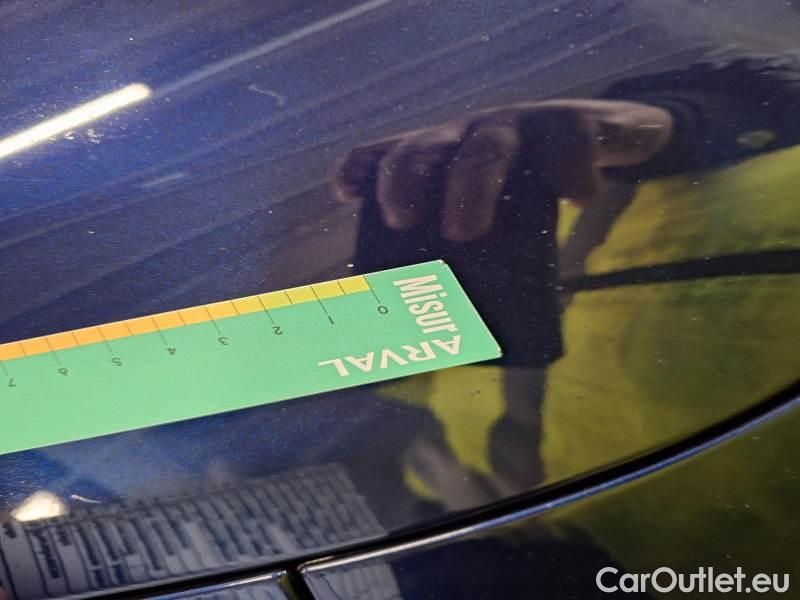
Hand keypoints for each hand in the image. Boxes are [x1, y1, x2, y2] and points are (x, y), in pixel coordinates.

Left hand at [335, 99, 671, 240]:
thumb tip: (434, 332)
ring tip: (465, 232)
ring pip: (487, 148)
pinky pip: (569, 138)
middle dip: (406, 179)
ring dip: (471, 187)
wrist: (603, 133)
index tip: (343, 191)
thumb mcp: (497, 212)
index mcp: (449, 156)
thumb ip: (465, 255)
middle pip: (426, 147)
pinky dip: (571, 170)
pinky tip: (578, 198)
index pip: (392, 152)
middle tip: (399, 220)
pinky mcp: (574, 123)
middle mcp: (473, 134)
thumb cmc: (536, 186)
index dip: (363, 167)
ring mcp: (522, 125)